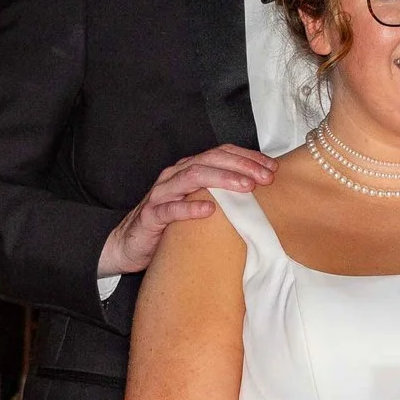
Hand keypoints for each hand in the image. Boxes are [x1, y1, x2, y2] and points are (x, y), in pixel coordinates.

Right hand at [98, 147, 275, 277]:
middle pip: (210, 160)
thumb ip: (220, 197)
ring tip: (246, 186)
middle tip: (266, 177)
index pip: (221, 154)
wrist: (127, 245)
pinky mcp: (150, 215)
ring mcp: (161, 193)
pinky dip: (190, 207)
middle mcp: (174, 176)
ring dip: (222, 179)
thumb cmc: (169, 226)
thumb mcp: (197, 206)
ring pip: (192, 177)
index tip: (273, 169)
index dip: (248, 157)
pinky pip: (170, 209)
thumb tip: (259, 197)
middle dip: (241, 165)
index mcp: (188, 170)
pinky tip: (209, 210)